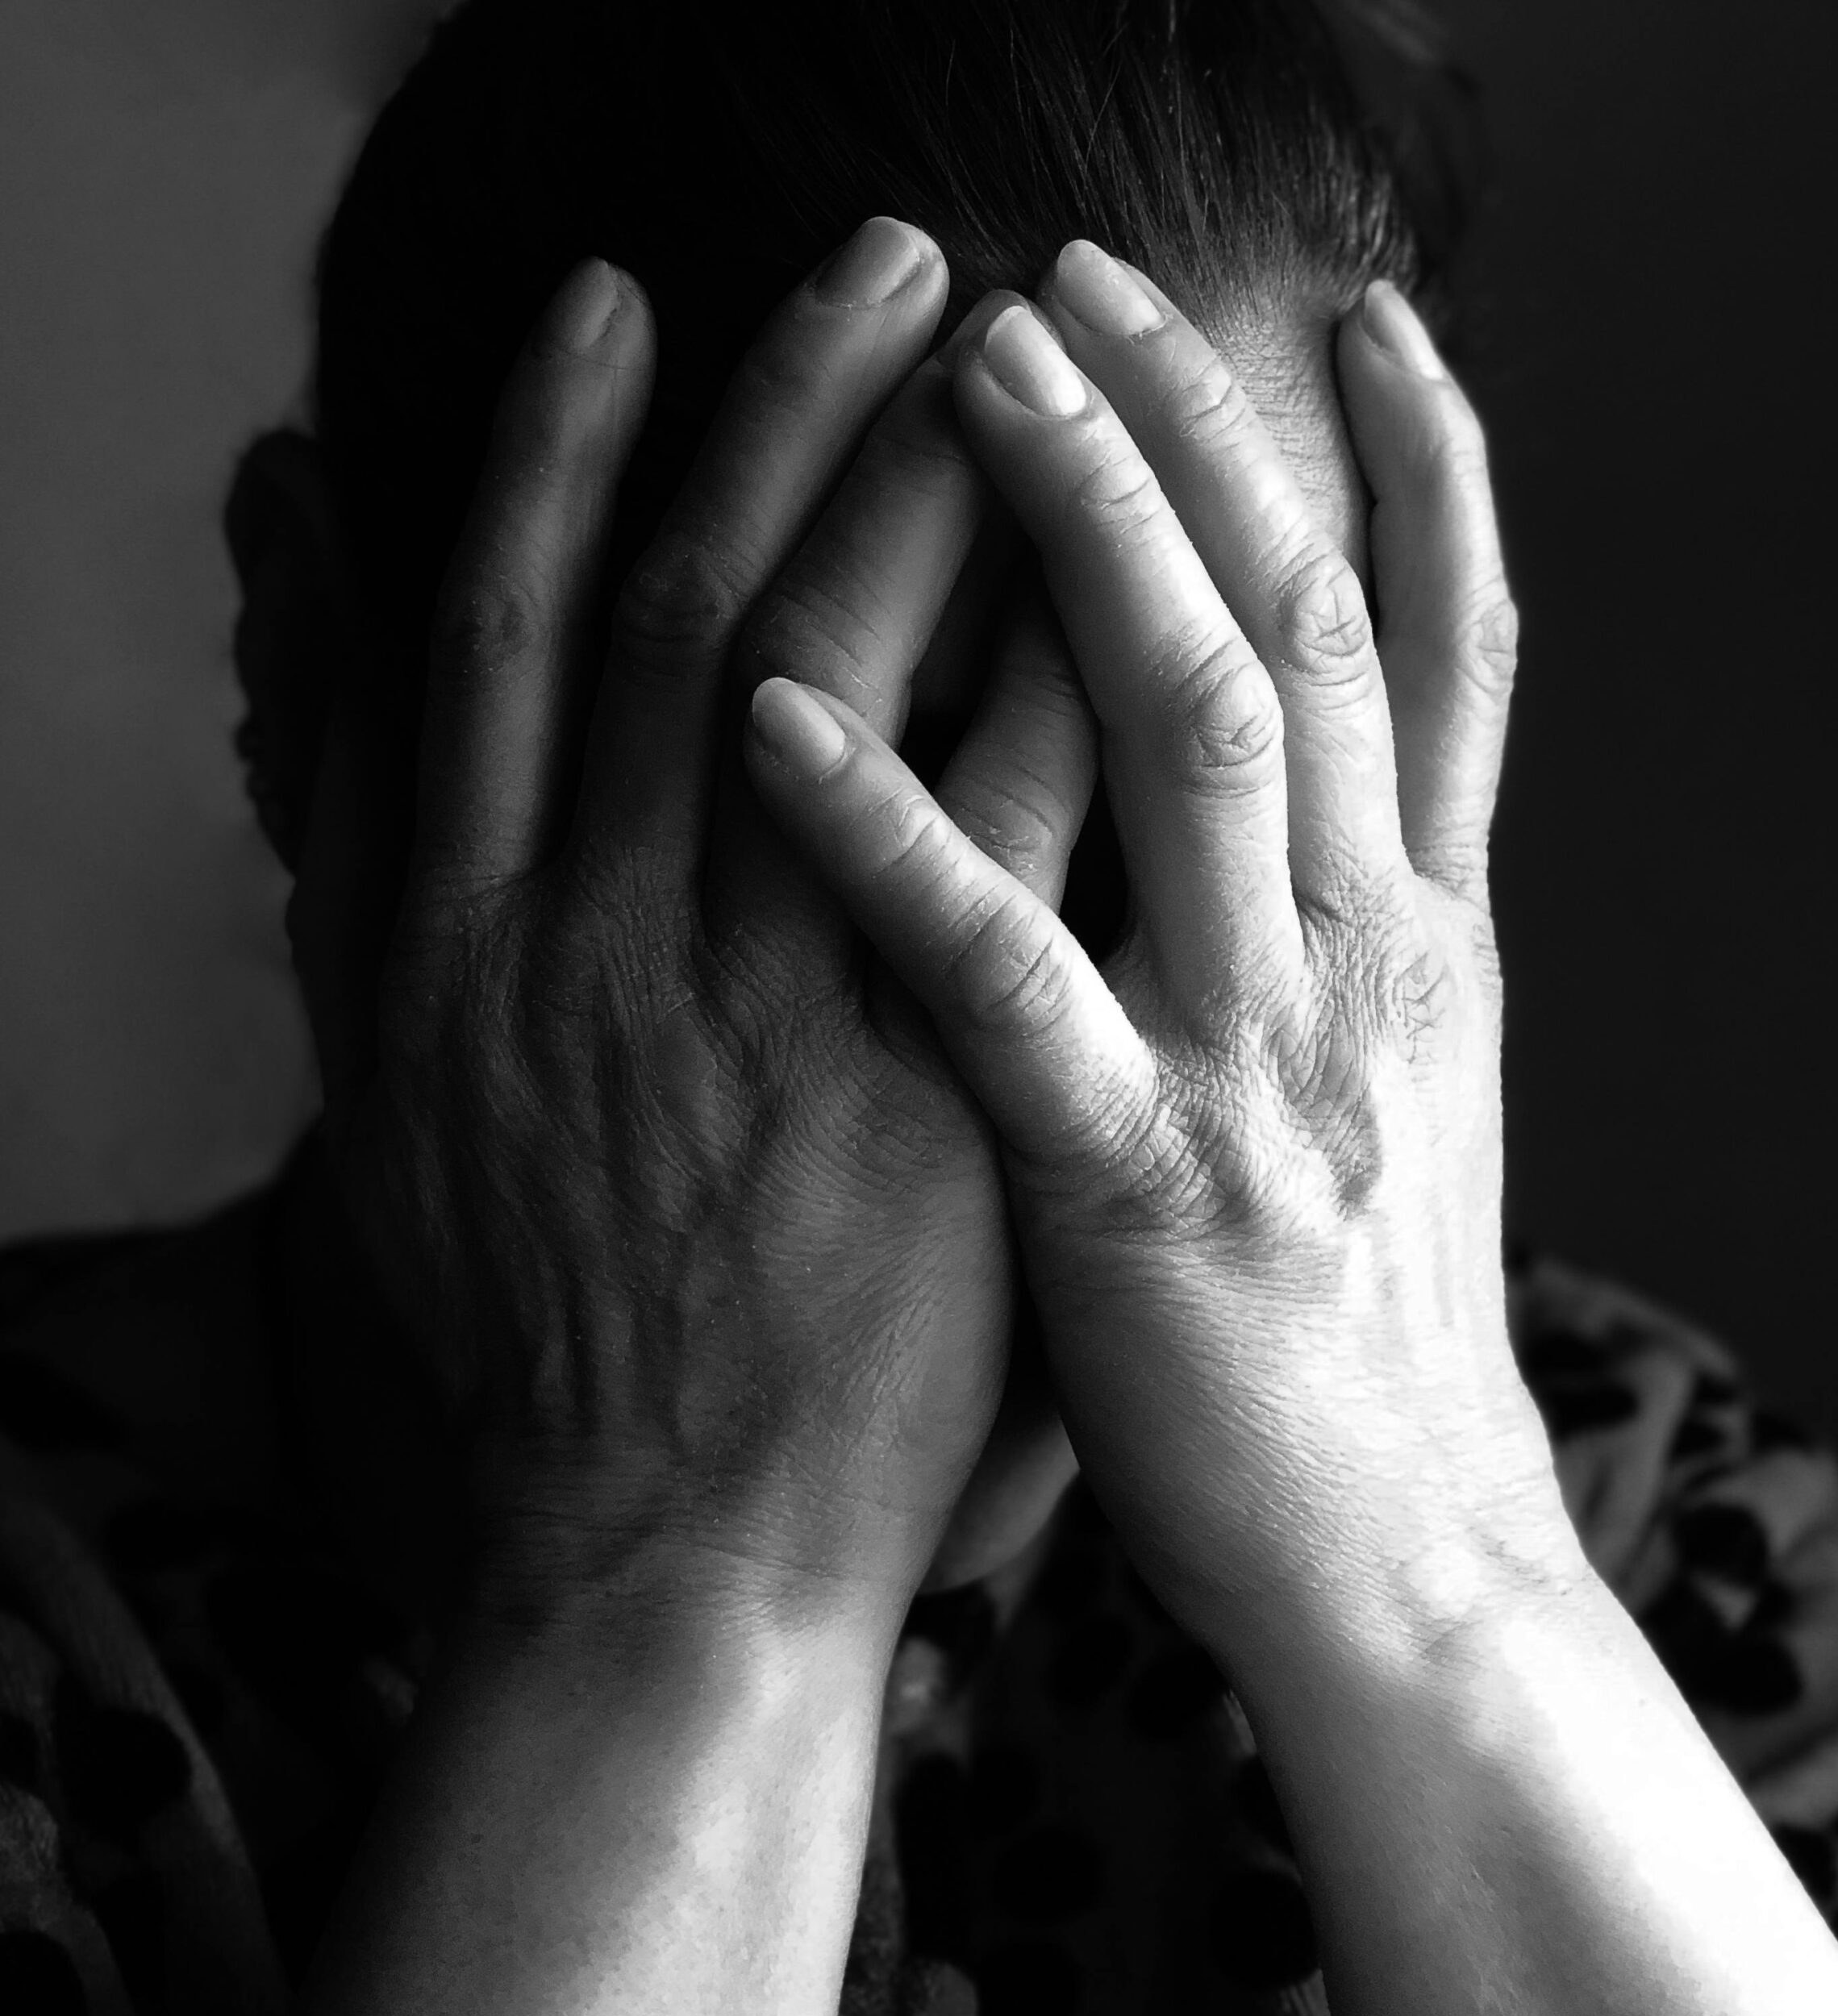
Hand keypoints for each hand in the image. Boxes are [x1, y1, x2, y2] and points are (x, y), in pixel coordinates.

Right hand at [289, 220, 1086, 1634]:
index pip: (504, 634)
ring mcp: (764, 1021)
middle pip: (691, 614)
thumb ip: (358, 849)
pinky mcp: (926, 1101)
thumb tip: (319, 623)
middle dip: (784, 412)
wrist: (657, 1552)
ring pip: (847, 701)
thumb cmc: (526, 1324)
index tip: (627, 306)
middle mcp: (596, 945)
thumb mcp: (384, 1084)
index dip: (555, 451)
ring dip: (934, 503)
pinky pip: (1004, 857)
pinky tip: (1132, 589)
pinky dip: (1056, 704)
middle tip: (888, 256)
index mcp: (457, 939)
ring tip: (1026, 354)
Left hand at [746, 246, 1581, 1665]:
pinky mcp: (1136, 1181)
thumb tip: (1286, 786)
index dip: (1413, 459)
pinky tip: (775, 719)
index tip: (1354, 310)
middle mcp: (1362, 949)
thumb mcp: (1396, 1086)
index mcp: (1422, 928)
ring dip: (1089, 533)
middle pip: (1301, 618)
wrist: (1402, 1552)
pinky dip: (895, 835)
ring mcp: (1259, 1053)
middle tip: (1078, 269)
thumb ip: (1346, 924)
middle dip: (1204, 425)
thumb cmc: (1361, 1320)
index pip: (1440, 637)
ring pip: (1192, 730)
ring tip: (973, 374)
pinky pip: (1007, 974)